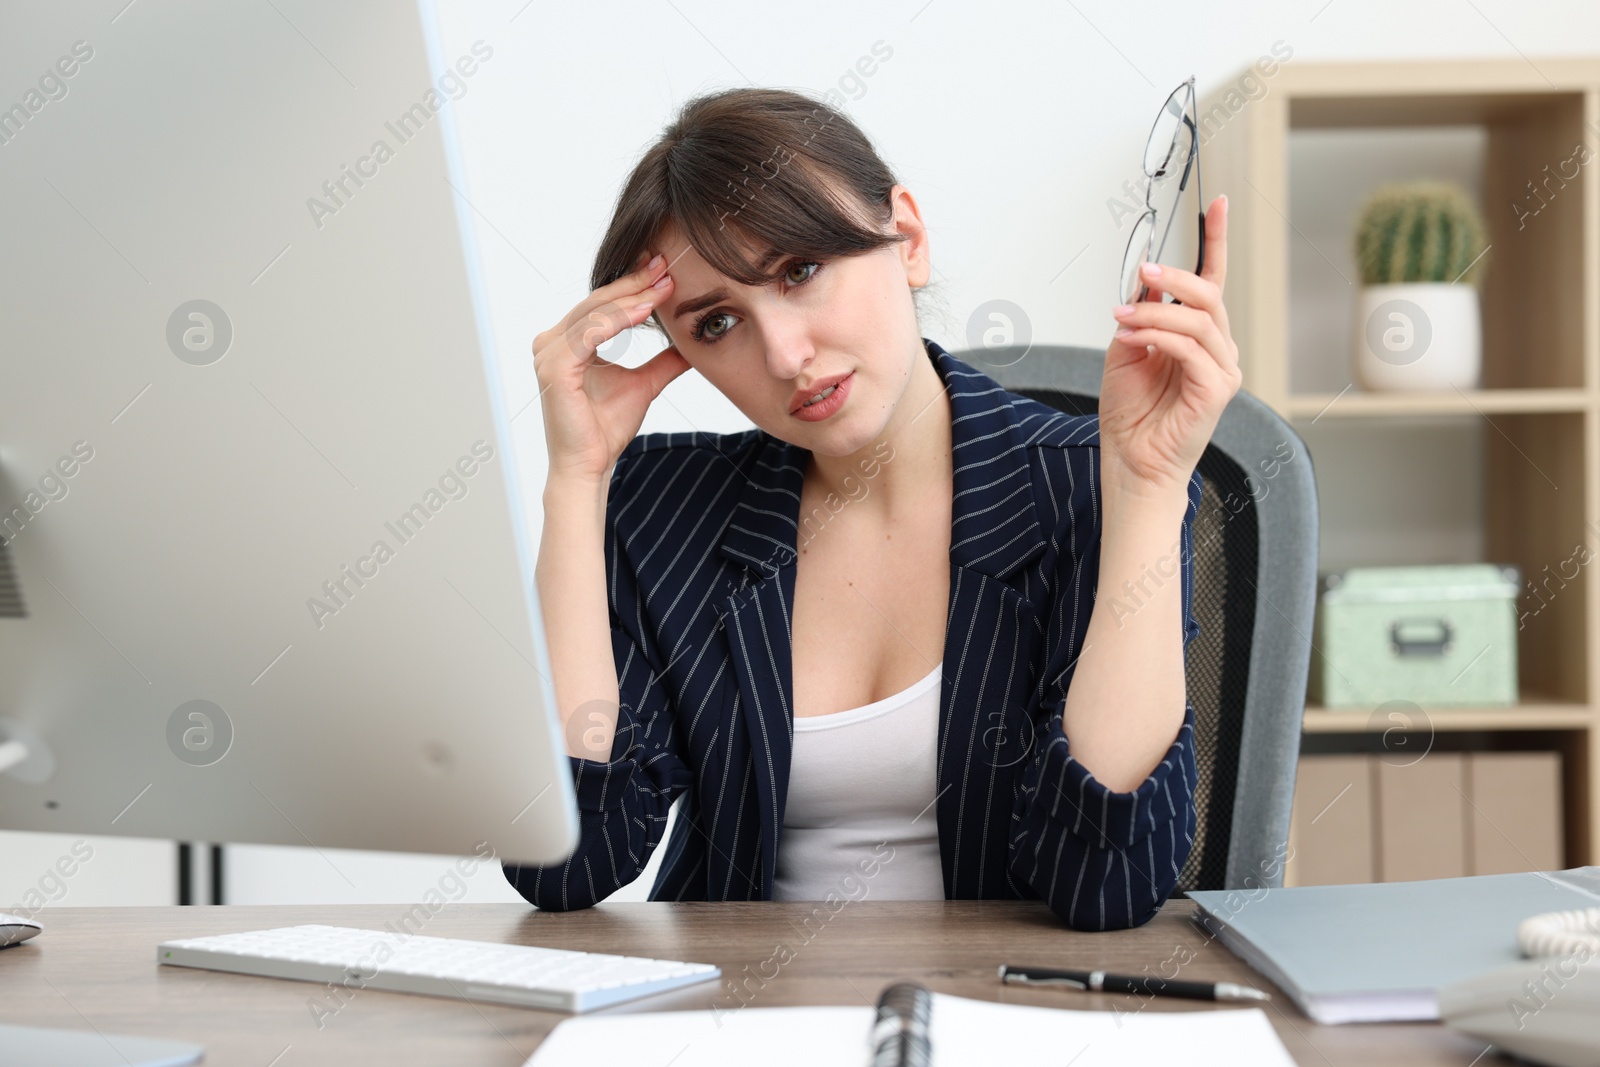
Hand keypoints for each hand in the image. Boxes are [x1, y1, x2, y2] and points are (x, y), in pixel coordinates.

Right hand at [532, 251, 690, 484]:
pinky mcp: (553, 367)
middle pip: (598, 302)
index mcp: (568, 343)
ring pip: (594, 313)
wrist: (590, 465)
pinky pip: (589, 332)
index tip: (665, 271)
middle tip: (665, 265)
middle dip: (634, 282)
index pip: (603, 305)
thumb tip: (691, 345)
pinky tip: (644, 310)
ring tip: (662, 286)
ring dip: (631, 297)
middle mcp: (552, 342)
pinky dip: (618, 320)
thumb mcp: (644, 384)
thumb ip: (663, 362)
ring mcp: (548, 353)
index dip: (634, 286)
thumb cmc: (605, 430)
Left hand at [1100, 195, 1241, 499]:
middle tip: (1145, 271)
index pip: (1212, 280)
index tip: (1217, 204)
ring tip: (1124, 315)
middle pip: (1209, 294)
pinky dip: (1161, 336)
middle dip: (1176, 276)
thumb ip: (1138, 315)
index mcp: (1198, 336)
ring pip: (1201, 319)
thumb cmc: (1131, 415)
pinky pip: (1193, 349)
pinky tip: (1134, 336)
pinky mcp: (1216, 390)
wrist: (1131, 463)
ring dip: (1158, 311)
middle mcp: (1217, 349)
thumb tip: (1144, 279)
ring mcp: (1222, 370)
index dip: (1217, 240)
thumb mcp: (1126, 350)